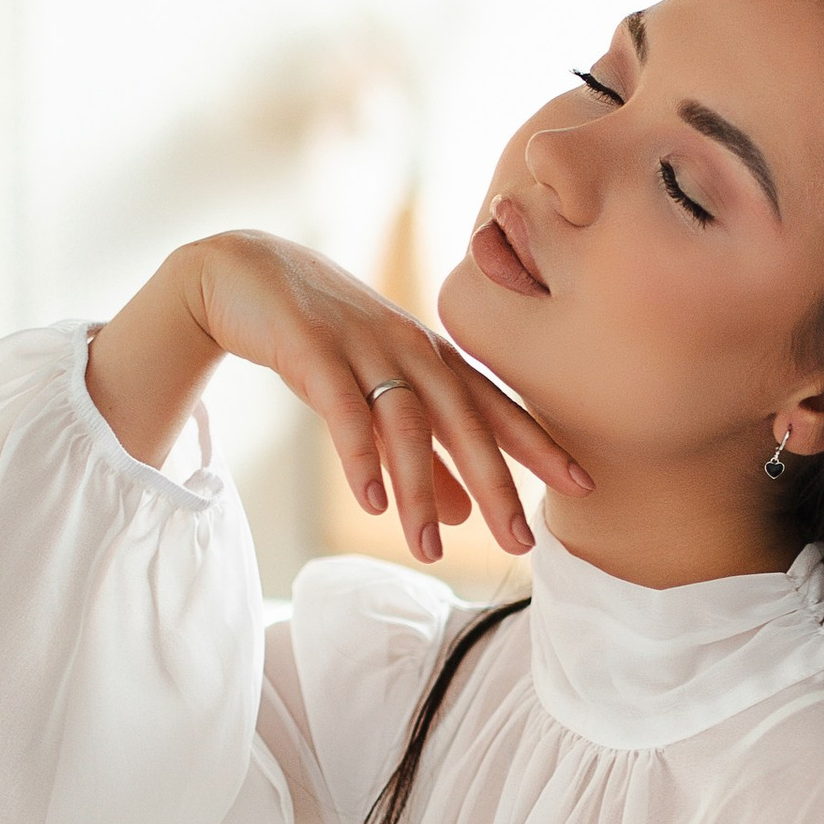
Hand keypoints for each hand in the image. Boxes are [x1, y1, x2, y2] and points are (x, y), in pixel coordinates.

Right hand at [87, 230, 590, 564]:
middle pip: (464, 420)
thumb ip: (422, 455)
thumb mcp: (377, 395)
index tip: (582, 485)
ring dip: (419, 489)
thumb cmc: (321, 338)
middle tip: (522, 542)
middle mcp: (408, 348)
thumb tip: (465, 515)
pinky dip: (360, 456)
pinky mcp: (312, 350)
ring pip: (406, 422)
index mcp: (431, 357)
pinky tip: (371, 503)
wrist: (241, 273)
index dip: (538, 444)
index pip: (495, 406)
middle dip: (498, 482)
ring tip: (429, 550)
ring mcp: (362, 346)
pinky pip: (343, 410)